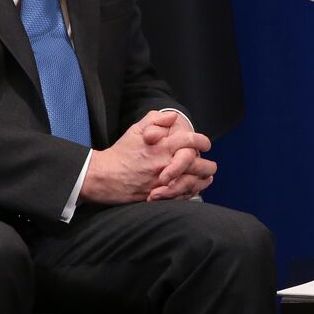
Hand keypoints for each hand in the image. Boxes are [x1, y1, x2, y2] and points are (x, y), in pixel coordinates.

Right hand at [80, 110, 210, 204]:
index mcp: (161, 147)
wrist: (102, 177)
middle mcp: (165, 165)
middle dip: (208, 165)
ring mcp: (162, 182)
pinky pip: (180, 196)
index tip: (206, 144)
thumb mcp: (135, 130)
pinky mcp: (158, 196)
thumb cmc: (120, 153)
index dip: (202, 141)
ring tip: (207, 177)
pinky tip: (194, 189)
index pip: (190, 141)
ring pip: (192, 183)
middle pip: (197, 165)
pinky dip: (190, 193)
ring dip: (202, 180)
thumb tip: (173, 117)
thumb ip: (155, 119)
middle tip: (211, 165)